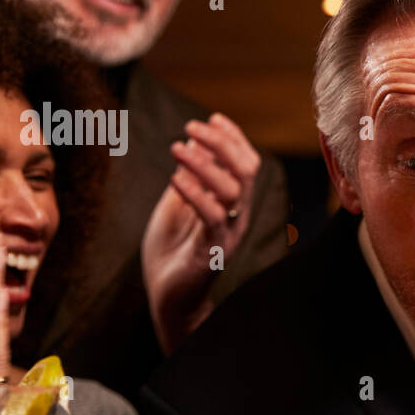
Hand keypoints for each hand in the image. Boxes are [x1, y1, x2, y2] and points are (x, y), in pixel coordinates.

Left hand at [141, 113, 261, 353]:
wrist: (168, 297)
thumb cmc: (173, 251)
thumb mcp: (178, 204)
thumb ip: (190, 176)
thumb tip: (197, 142)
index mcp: (233, 204)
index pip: (246, 163)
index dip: (233, 138)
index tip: (212, 117)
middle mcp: (238, 216)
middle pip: (246, 170)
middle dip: (222, 142)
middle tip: (191, 126)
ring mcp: (228, 234)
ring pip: (232, 189)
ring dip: (205, 163)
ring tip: (176, 147)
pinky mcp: (213, 251)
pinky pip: (212, 217)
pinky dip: (194, 192)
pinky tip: (173, 177)